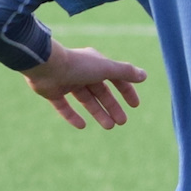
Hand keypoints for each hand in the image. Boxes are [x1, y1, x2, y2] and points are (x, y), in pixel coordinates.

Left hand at [25, 42, 146, 130]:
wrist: (46, 66)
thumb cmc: (78, 65)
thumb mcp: (106, 69)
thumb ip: (125, 72)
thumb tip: (144, 75)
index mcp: (95, 64)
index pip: (115, 78)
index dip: (126, 91)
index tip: (135, 105)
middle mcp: (82, 72)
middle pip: (101, 92)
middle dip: (113, 106)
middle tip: (122, 122)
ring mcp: (67, 82)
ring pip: (86, 100)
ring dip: (98, 113)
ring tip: (109, 127)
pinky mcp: (52, 92)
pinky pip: (64, 106)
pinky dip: (73, 116)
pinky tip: (82, 126)